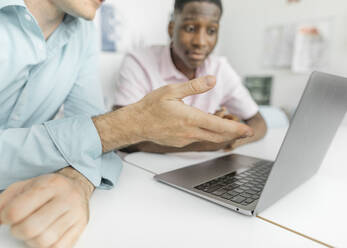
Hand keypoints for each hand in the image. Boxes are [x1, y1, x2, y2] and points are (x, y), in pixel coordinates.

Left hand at [0, 167, 93, 247]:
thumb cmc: (50, 188)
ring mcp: (76, 213)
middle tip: (20, 226)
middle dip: (18, 231)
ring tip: (34, 231)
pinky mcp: (81, 226)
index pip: (17, 210)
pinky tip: (46, 236)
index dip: (6, 217)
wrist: (77, 186)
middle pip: (30, 228)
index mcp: (50, 184)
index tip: (7, 217)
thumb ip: (5, 201)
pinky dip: (47, 246)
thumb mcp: (25, 185)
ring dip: (32, 240)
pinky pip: (59, 247)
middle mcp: (66, 198)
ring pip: (44, 241)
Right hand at [94, 76, 253, 151]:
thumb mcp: (172, 90)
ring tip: (229, 126)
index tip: (248, 130)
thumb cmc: (152, 106)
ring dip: (222, 134)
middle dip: (234, 134)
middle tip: (244, 130)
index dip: (236, 129)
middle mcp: (190, 132)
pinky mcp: (180, 143)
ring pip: (210, 139)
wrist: (137, 123)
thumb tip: (212, 80)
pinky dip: (207, 134)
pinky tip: (206, 126)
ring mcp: (185, 140)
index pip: (219, 126)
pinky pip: (198, 140)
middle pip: (219, 136)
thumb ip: (194, 86)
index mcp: (190, 118)